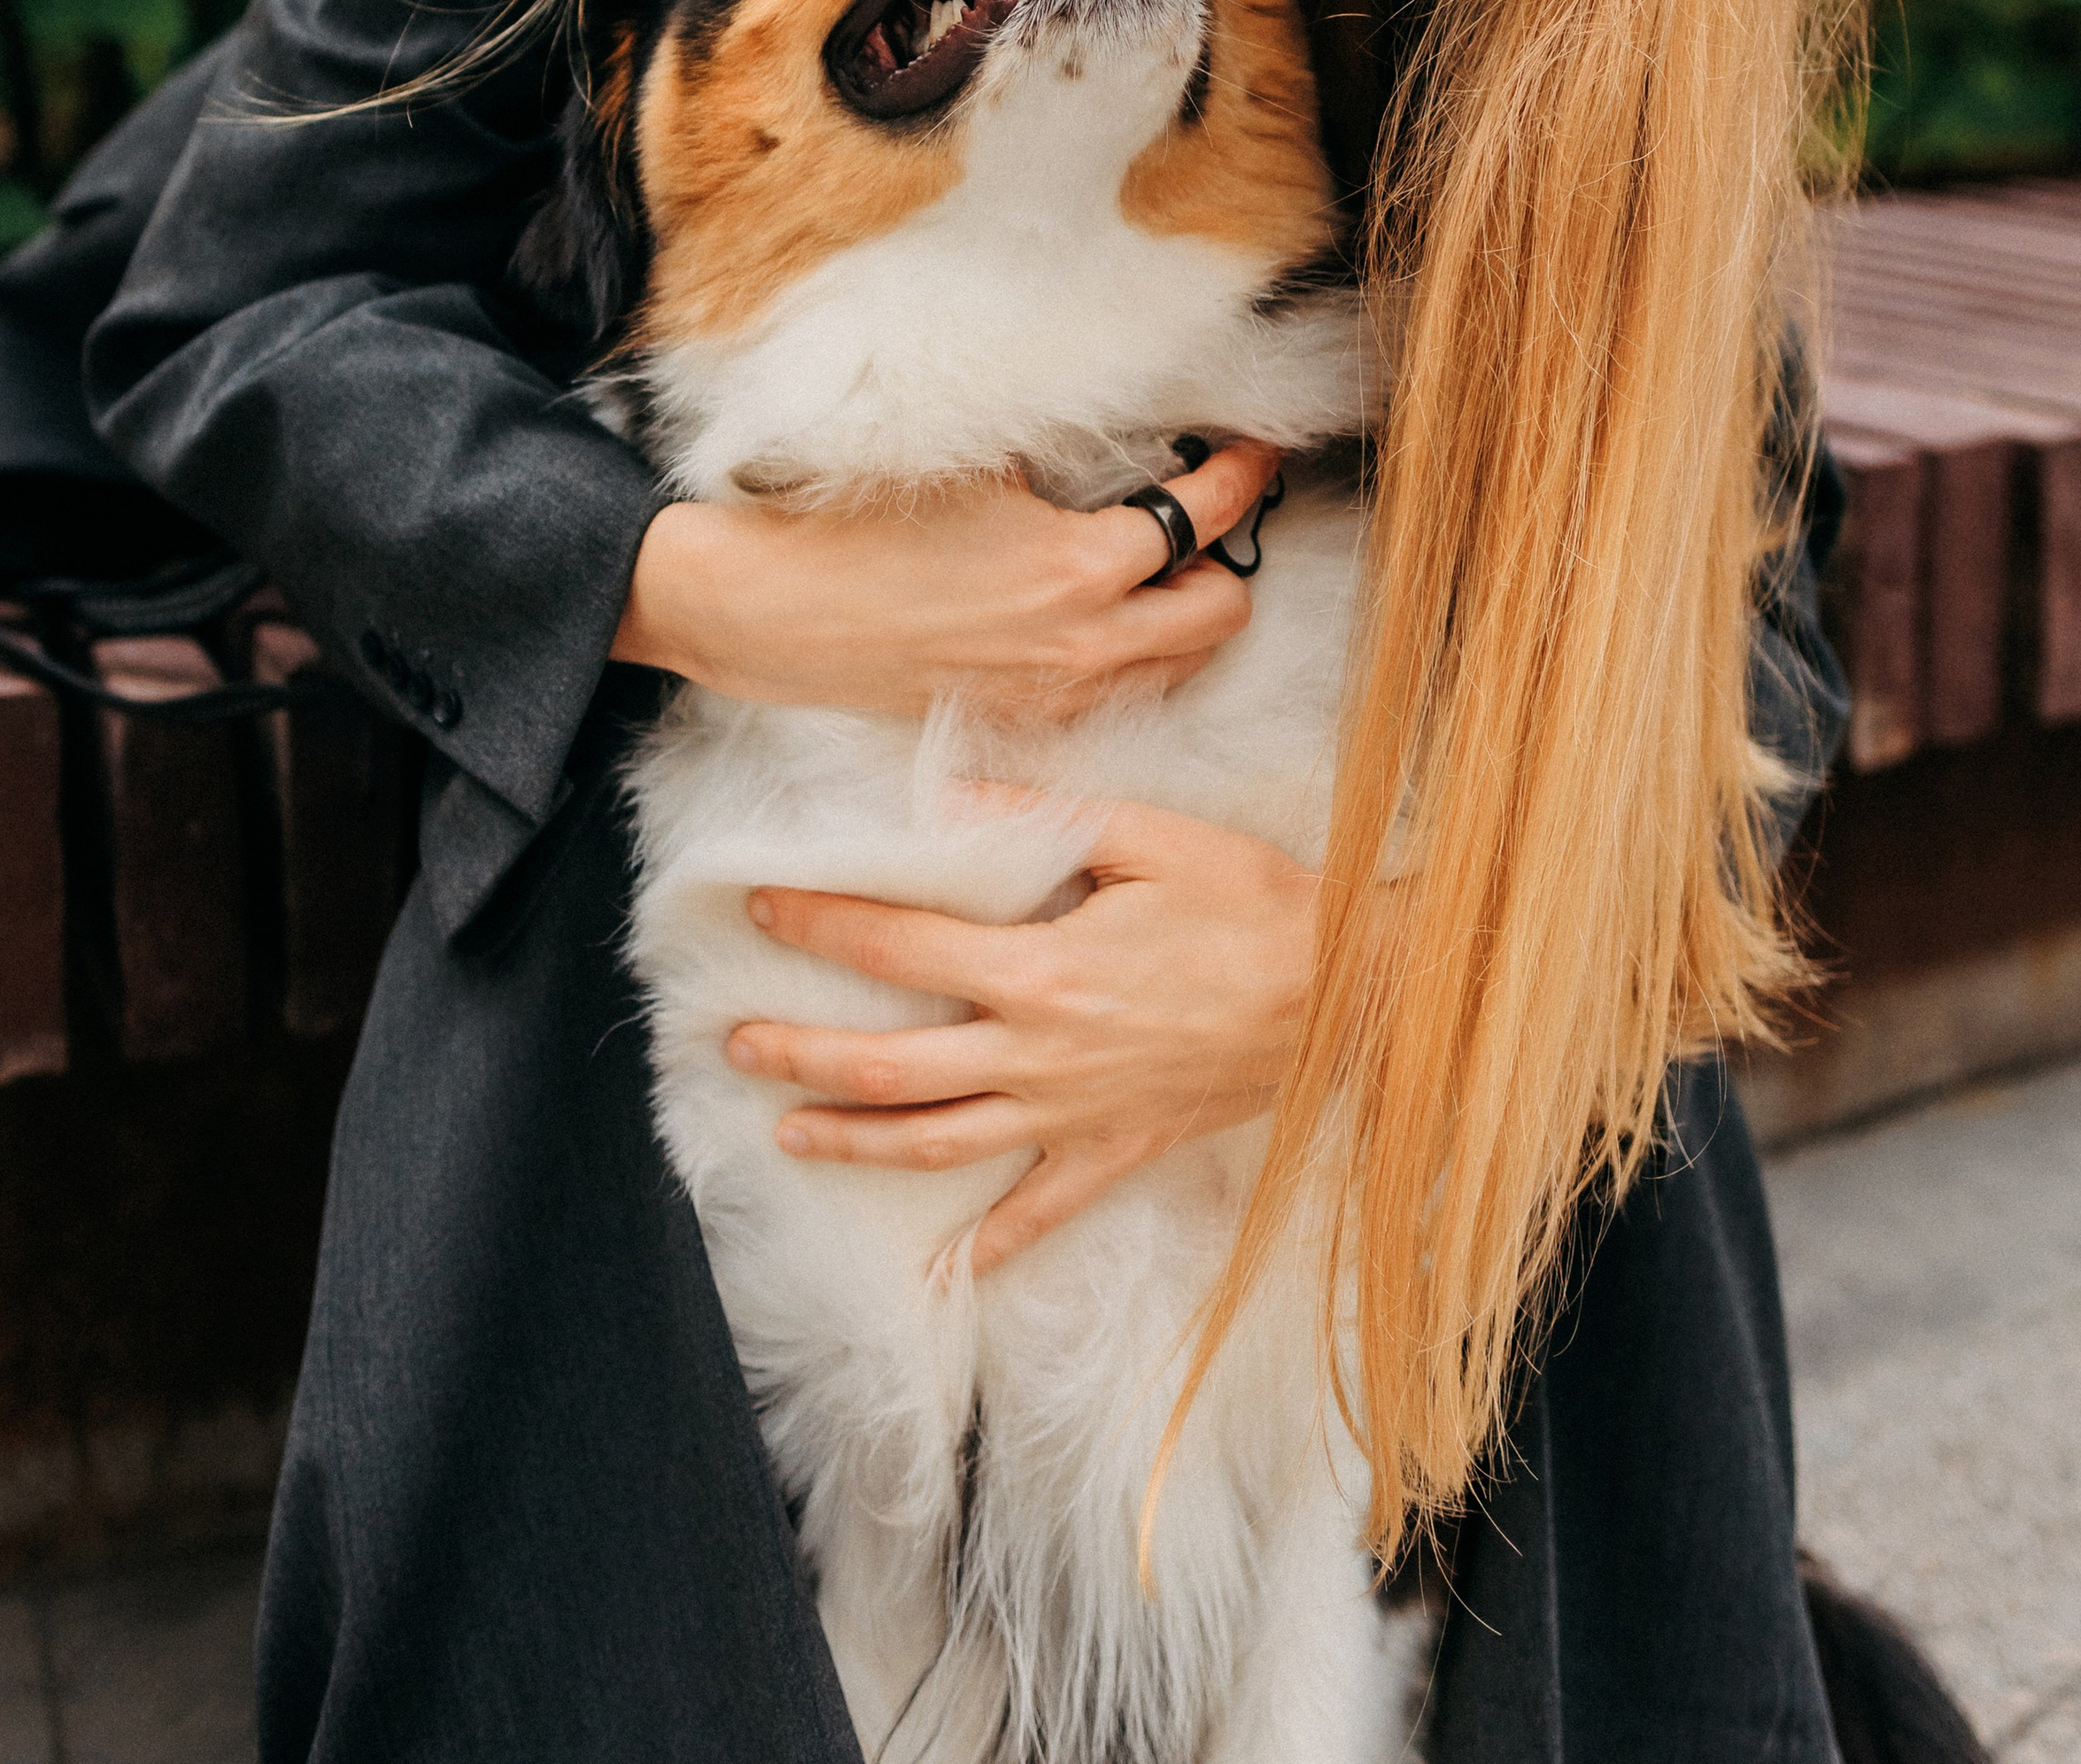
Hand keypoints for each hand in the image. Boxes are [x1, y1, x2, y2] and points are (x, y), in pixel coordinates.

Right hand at [614, 445, 1281, 726]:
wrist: (775, 612)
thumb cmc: (864, 528)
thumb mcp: (978, 470)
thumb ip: (1066, 470)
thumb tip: (1126, 452)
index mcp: (1079, 567)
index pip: (1204, 519)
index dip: (1242, 476)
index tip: (1253, 451)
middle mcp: (1084, 645)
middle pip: (1221, 611)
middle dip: (1228, 559)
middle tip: (1207, 515)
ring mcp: (1057, 695)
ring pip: (1179, 664)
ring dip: (1185, 613)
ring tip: (1159, 568)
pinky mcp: (1022, 721)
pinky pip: (1119, 695)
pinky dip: (1134, 656)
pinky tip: (1100, 618)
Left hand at [725, 795, 1318, 1275]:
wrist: (1344, 994)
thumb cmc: (1250, 903)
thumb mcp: (1146, 835)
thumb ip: (1038, 823)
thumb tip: (941, 806)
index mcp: (1041, 967)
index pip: (900, 944)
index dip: (823, 923)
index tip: (764, 907)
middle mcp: (1041, 1053)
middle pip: (893, 1064)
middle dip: (804, 1051)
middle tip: (736, 1041)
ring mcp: (1074, 1115)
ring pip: (939, 1143)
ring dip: (855, 1139)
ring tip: (788, 1131)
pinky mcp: (1116, 1151)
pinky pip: (1039, 1213)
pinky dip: (987, 1249)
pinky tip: (939, 1273)